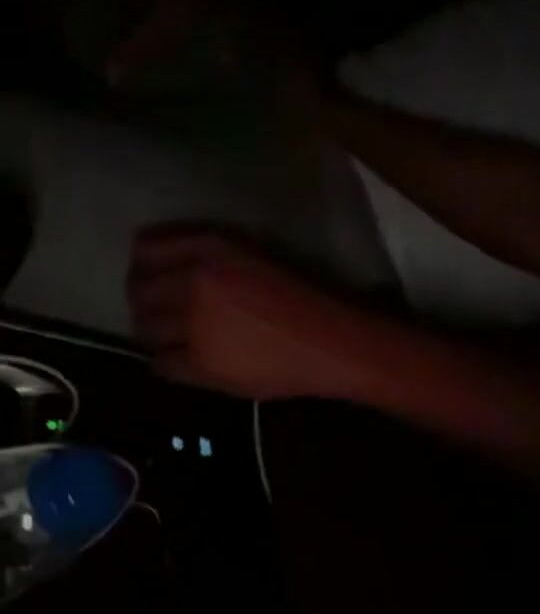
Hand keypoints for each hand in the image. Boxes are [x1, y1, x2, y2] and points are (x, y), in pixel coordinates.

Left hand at [128, 229, 362, 399]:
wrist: (328, 341)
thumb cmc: (299, 295)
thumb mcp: (250, 256)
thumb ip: (206, 255)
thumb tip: (166, 265)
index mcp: (211, 249)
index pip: (147, 249)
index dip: (142, 263)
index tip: (150, 273)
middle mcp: (194, 282)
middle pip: (138, 290)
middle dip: (142, 299)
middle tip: (157, 309)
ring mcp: (193, 326)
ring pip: (144, 328)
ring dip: (153, 330)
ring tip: (171, 335)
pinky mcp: (200, 364)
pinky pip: (161, 363)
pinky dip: (167, 361)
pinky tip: (184, 359)